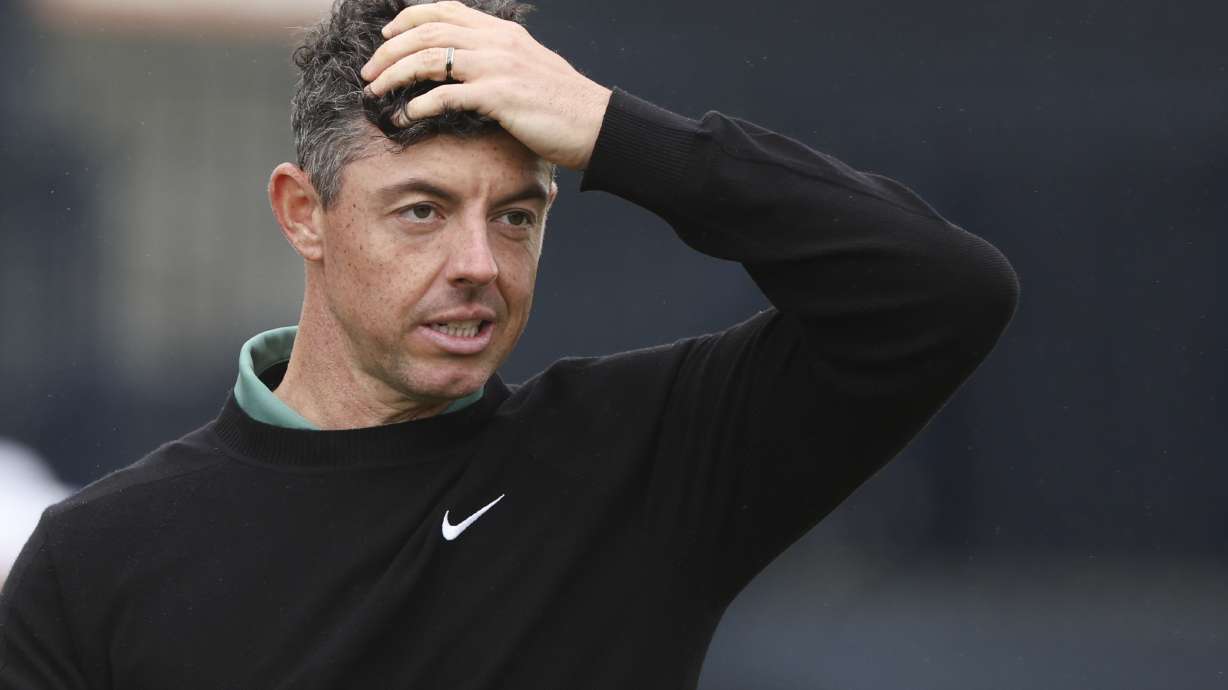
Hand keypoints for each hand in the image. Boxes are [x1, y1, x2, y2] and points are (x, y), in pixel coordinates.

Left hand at [360, 0, 612, 170]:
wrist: (596, 125)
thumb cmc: (564, 105)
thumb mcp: (531, 67)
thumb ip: (499, 59)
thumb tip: (469, 67)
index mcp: (502, 32)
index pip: (445, 10)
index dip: (409, 19)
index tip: (387, 36)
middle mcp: (497, 42)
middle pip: (427, 32)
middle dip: (389, 50)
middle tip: (369, 72)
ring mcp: (498, 67)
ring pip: (428, 59)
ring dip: (394, 75)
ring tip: (375, 92)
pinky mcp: (499, 96)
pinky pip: (445, 96)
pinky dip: (418, 106)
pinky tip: (405, 118)